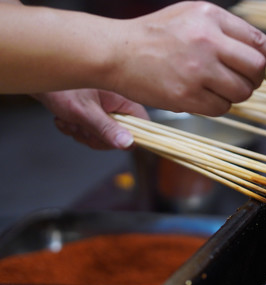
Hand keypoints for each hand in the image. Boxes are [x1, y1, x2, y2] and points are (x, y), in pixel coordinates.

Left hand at [33, 89, 147, 149]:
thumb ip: (106, 129)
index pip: (142, 126)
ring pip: (104, 135)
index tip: (107, 138)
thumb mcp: (85, 112)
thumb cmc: (60, 88)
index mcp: (125, 98)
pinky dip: (78, 128)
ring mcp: (108, 107)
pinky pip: (93, 130)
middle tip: (80, 127)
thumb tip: (128, 143)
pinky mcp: (96, 110)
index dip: (128, 137)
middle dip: (97, 136)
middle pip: (121, 134)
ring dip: (84, 133)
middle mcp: (120, 103)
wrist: (38, 74)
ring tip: (69, 120)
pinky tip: (66, 118)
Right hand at [107, 1, 265, 115]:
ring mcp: (197, 70)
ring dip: (237, 93)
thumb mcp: (191, 16)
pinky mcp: (187, 96)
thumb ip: (226, 31)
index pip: (258, 40)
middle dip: (256, 78)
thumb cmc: (154, 35)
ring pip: (242, 92)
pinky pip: (222, 108)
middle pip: (256, 68)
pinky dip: (218, 105)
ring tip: (216, 85)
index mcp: (210, 17)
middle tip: (244, 79)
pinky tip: (202, 95)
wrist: (116, 52)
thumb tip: (264, 55)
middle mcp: (207, 41)